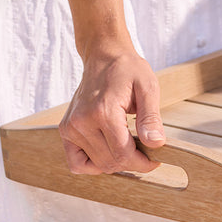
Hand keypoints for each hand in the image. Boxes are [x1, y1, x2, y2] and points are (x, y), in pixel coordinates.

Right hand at [59, 49, 165, 174]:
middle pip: (111, 162)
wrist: (104, 57)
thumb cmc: (129, 70)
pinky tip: (109, 152)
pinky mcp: (65, 130)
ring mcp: (70, 127)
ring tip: (129, 146)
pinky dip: (94, 164)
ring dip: (117, 162)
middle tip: (145, 150)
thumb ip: (151, 117)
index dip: (143, 163)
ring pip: (97, 165)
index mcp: (103, 112)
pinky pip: (76, 163)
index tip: (156, 160)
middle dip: (133, 163)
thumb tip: (156, 143)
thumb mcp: (148, 88)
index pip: (123, 154)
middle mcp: (81, 122)